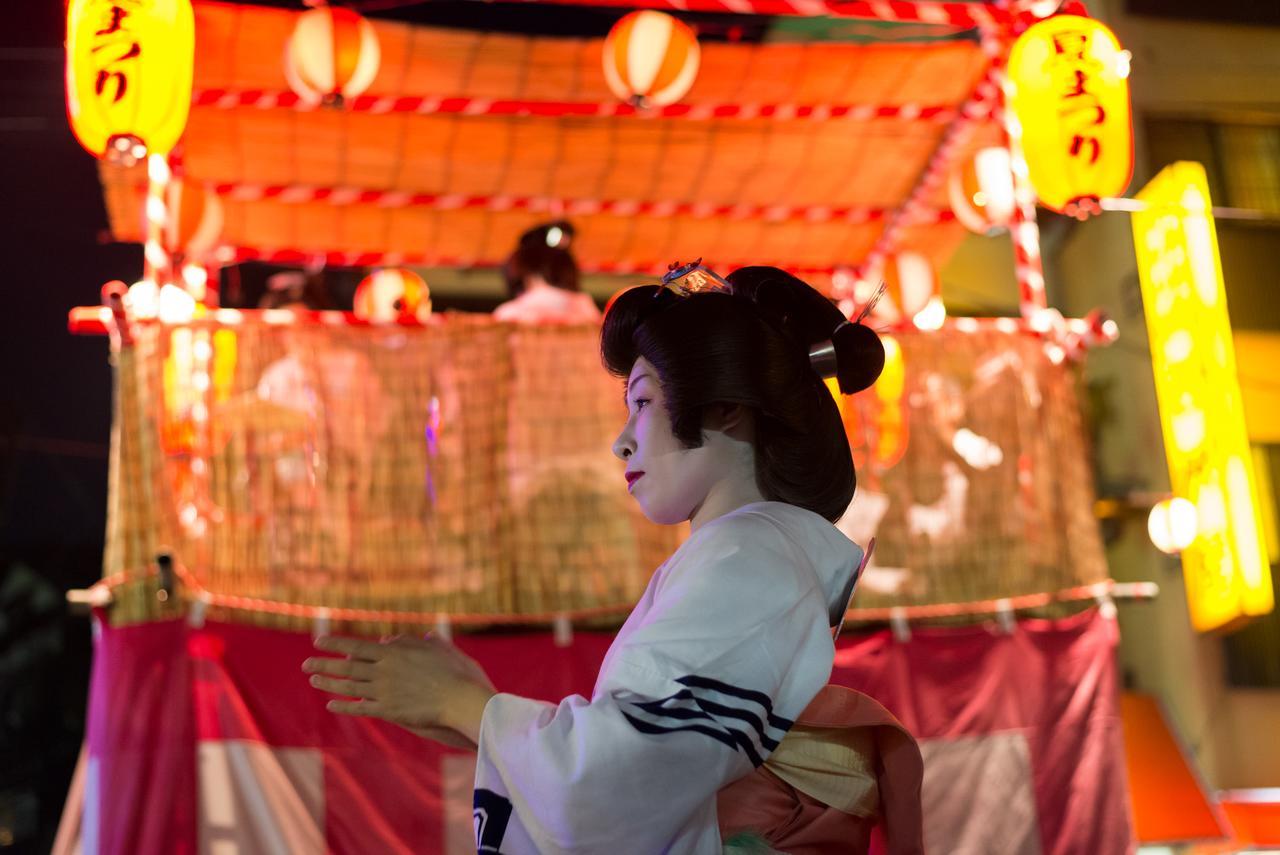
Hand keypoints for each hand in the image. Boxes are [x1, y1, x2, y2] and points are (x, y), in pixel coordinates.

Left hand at [303, 634, 495, 746]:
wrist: (461, 699)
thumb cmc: (455, 672)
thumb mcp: (438, 648)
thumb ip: (416, 641)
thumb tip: (399, 639)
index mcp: (394, 652)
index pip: (356, 645)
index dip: (336, 643)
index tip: (319, 641)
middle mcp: (384, 670)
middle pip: (346, 666)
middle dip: (323, 664)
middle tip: (305, 664)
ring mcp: (384, 691)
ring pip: (349, 686)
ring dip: (329, 683)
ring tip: (314, 680)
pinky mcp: (389, 710)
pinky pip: (360, 707)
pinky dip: (344, 705)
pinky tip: (332, 704)